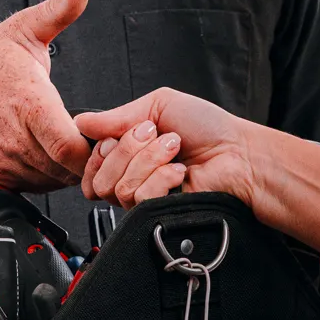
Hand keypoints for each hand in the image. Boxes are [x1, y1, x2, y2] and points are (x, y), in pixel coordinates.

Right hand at [0, 0, 92, 190]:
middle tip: (102, 143)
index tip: (103, 134)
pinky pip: (39, 186)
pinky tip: (57, 155)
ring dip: (72, 170)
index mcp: (29, 104)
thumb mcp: (22, 29)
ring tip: (79, 147)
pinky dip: (53, 175)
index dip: (93, 148)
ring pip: (56, 182)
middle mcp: (18, 138)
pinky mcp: (2, 175)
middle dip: (91, 161)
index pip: (70, 147)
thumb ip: (58, 10)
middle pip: (69, 169)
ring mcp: (8, 160)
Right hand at [77, 89, 256, 207]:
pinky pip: (139, 197)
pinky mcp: (157, 213)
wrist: (238, 154)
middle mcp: (131, 176)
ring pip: (118, 186)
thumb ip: (116, 116)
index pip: (89, 158)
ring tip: (174, 152)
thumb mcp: (157, 106)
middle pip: (98, 174)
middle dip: (130, 148)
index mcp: (127, 151)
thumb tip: (81, 122)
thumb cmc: (207, 128)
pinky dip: (163, 177)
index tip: (131, 129)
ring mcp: (143, 197)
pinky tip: (180, 172)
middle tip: (157, 136)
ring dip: (150, 160)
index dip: (104, 145)